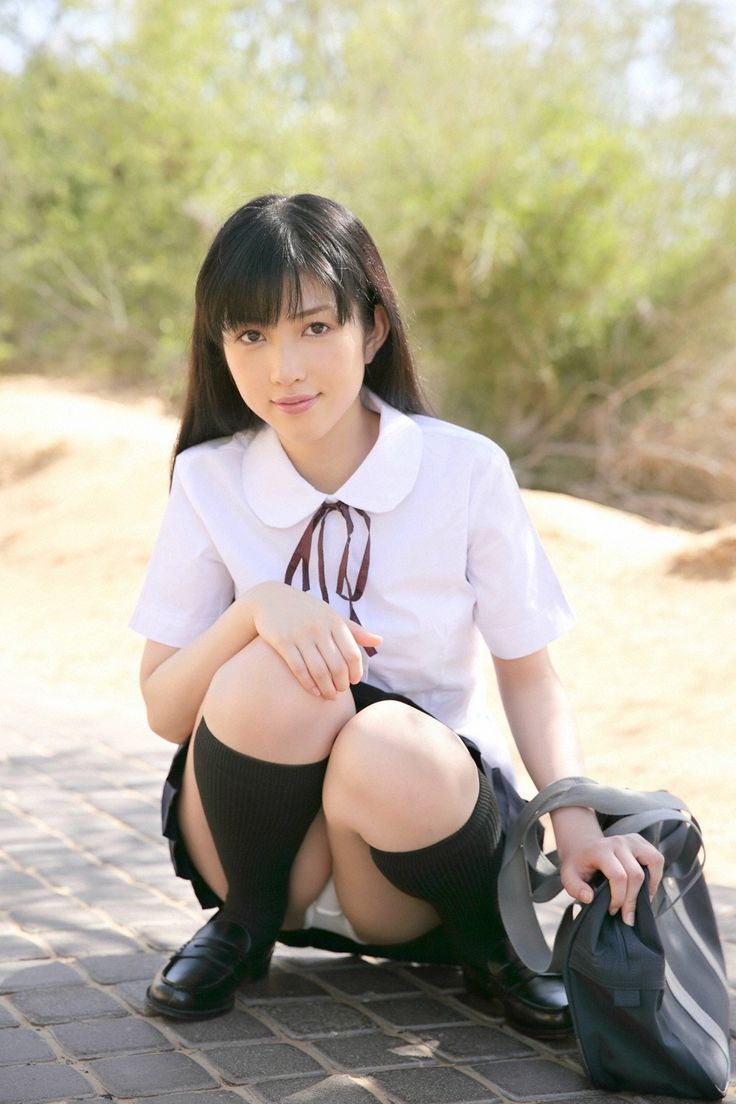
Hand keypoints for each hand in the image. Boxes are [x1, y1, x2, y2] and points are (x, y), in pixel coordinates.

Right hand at [246, 582, 381, 699]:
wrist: (270, 599)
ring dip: (327, 689)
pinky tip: (314, 692)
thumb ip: (354, 630)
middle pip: (337, 665)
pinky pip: (299, 669)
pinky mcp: (283, 642)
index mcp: (334, 621)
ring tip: (329, 696)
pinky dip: (309, 684)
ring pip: (319, 670)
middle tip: (340, 691)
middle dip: (341, 684)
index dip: (356, 672)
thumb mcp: (331, 615)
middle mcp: (319, 627)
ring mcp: (300, 635)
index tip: (354, 681)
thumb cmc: (306, 610)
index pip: (352, 653)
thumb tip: (380, 641)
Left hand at [559, 828, 664, 926]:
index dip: (619, 898)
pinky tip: (645, 888)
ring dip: (650, 886)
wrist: (582, 847)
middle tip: (627, 916)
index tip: (613, 911)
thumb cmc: (578, 865)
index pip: (618, 876)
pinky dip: (656, 875)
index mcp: (600, 850)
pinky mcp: (640, 841)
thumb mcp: (568, 877)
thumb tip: (590, 898)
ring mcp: (631, 839)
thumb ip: (575, 888)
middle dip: (632, 900)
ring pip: (653, 861)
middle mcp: (618, 842)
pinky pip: (657, 858)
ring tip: (641, 902)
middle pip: (636, 874)